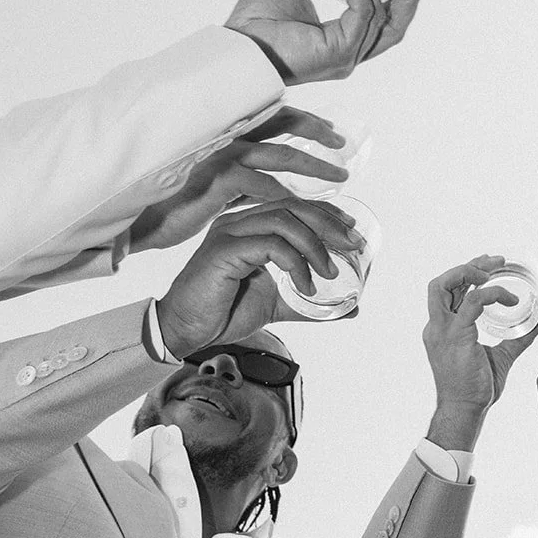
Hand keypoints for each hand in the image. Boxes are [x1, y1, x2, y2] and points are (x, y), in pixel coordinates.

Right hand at [129, 107, 348, 252]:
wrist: (139, 221)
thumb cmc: (175, 205)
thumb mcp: (216, 187)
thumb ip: (243, 178)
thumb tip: (271, 185)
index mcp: (225, 133)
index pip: (274, 114)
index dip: (307, 121)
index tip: (333, 133)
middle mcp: (225, 136)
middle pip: (285, 123)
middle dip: (319, 133)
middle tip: (344, 147)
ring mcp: (221, 156)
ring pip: (282, 154)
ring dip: (315, 166)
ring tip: (340, 179)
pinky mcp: (217, 181)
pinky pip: (263, 185)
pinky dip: (288, 195)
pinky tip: (303, 205)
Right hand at [155, 197, 360, 356]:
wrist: (184, 330)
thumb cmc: (222, 312)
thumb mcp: (275, 303)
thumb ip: (306, 301)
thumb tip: (349, 309)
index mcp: (249, 226)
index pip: (294, 206)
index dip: (326, 213)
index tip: (351, 230)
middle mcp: (239, 222)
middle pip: (293, 206)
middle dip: (329, 223)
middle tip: (352, 245)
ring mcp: (230, 233)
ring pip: (284, 221)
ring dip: (315, 245)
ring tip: (329, 272)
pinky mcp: (224, 250)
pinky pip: (271, 245)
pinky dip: (296, 263)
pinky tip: (305, 285)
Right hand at [423, 258, 537, 447]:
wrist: (466, 411)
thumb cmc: (478, 389)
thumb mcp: (503, 355)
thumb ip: (520, 337)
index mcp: (443, 329)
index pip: (447, 291)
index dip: (467, 273)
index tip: (492, 267)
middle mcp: (437, 326)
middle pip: (441, 282)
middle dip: (468, 266)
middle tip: (496, 262)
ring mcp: (442, 331)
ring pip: (444, 285)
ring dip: (470, 272)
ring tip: (494, 272)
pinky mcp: (456, 337)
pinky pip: (471, 303)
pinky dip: (491, 294)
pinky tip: (510, 299)